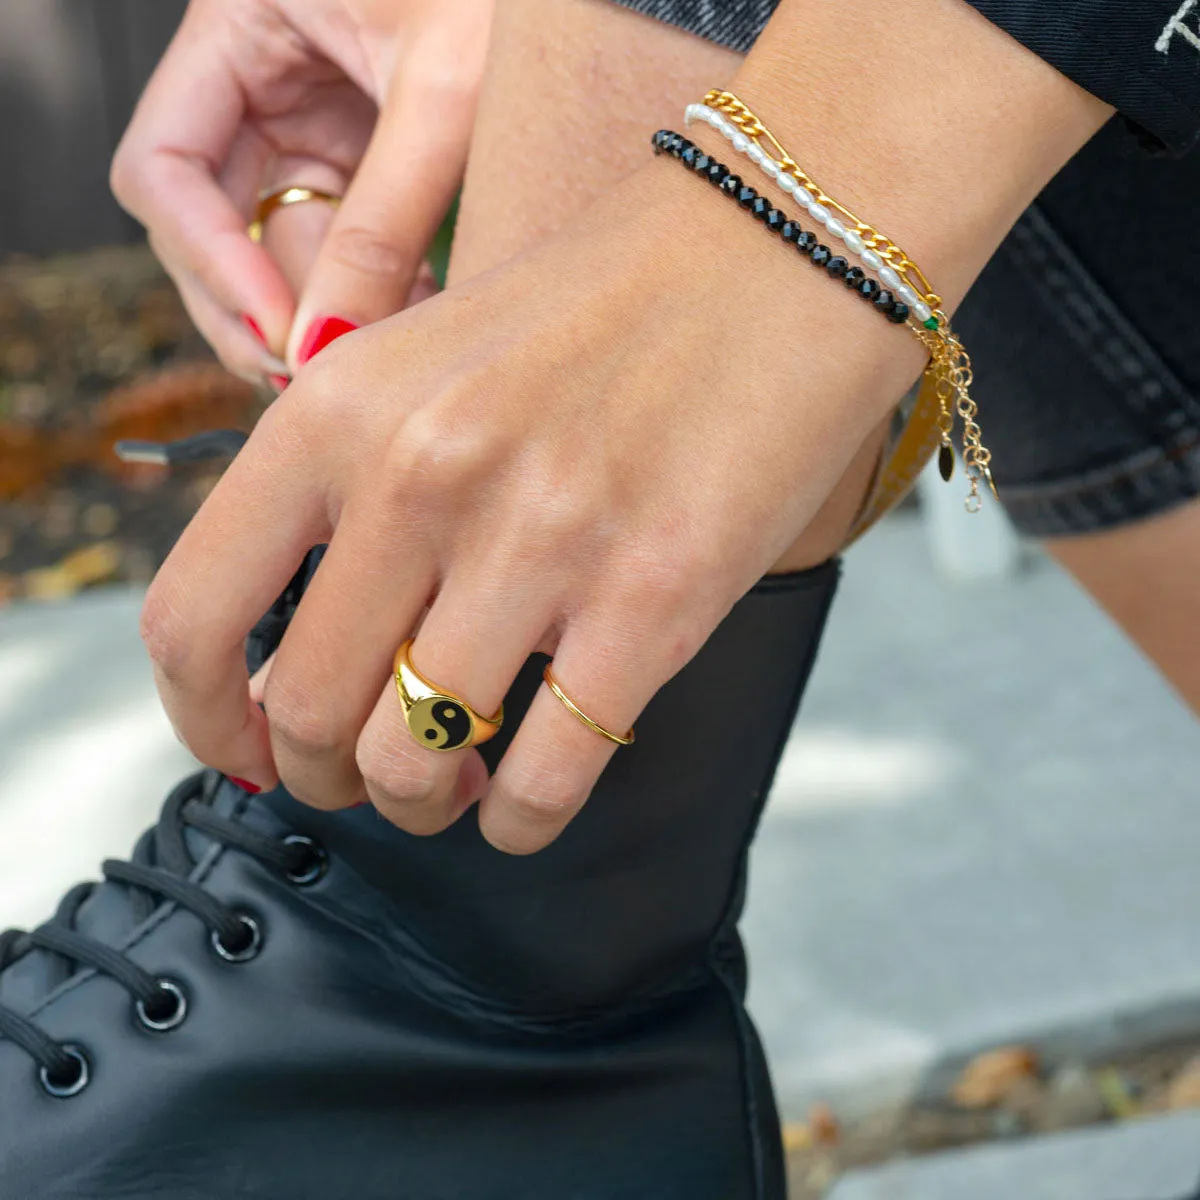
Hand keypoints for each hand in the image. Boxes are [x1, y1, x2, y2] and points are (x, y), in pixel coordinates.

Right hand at [111, 0, 491, 383]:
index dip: (211, 263)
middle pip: (213, 225)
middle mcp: (256, 78)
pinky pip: (343, 241)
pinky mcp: (361, 154)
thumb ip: (382, 221)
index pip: (165, 169)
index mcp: (237, 22)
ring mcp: (307, 120)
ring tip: (384, 357)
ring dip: (324, 312)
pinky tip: (413, 322)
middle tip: (312, 380)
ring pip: (282, 247)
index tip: (278, 334)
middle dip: (258, 309)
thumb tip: (324, 346)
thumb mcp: (444, 92)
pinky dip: (369, 291)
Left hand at [139, 155, 928, 853]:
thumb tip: (307, 639)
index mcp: (339, 411)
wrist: (777, 245)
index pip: (195, 615)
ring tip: (456, 775)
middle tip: (376, 769)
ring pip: (414, 763)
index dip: (205, 717)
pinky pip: (542, 782)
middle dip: (330, 776)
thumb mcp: (428, 359)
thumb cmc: (604, 308)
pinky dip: (518, 820)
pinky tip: (526, 799)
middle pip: (308, 713)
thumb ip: (347, 485)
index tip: (247, 753)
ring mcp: (538, 542)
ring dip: (423, 800)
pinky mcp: (653, 599)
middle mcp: (421, 477)